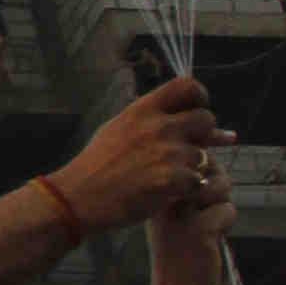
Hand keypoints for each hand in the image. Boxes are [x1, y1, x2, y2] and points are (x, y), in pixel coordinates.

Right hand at [55, 76, 231, 239]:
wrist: (78, 198)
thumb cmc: (98, 164)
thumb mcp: (120, 129)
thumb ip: (155, 121)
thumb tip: (190, 116)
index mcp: (143, 109)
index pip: (189, 86)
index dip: (199, 99)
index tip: (193, 112)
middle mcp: (158, 126)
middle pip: (206, 119)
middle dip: (203, 135)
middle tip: (185, 149)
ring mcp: (167, 152)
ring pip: (203, 156)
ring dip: (191, 168)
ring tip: (165, 177)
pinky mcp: (172, 179)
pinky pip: (198, 181)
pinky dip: (186, 191)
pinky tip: (166, 193)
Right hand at [148, 169, 238, 284]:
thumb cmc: (179, 251)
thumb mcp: (175, 215)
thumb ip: (188, 189)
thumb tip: (216, 167)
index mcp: (155, 192)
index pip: (189, 161)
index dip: (206, 175)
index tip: (198, 201)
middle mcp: (164, 198)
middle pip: (208, 168)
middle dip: (218, 188)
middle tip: (209, 212)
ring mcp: (180, 213)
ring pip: (220, 186)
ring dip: (222, 206)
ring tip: (209, 226)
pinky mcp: (199, 228)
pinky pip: (228, 209)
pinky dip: (227, 224)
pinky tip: (212, 240)